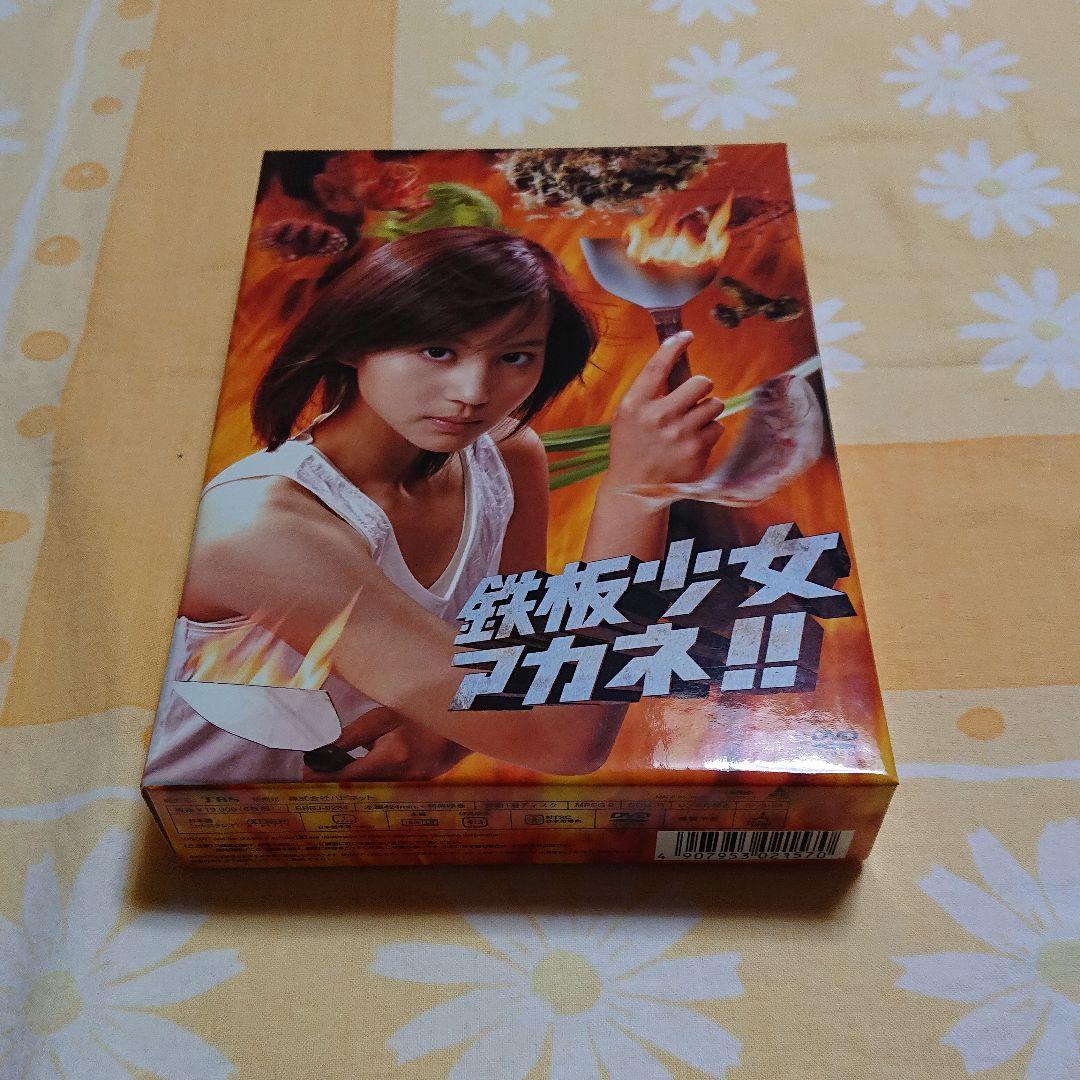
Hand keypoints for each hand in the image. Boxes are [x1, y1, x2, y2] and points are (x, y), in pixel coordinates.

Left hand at [301, 708, 470, 780]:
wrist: (460, 726)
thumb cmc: (422, 715)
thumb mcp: (385, 717)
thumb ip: (355, 735)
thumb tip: (325, 748)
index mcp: (391, 758)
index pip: (347, 776)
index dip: (323, 778)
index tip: (305, 774)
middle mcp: (399, 779)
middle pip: (356, 789)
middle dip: (333, 782)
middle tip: (313, 772)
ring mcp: (408, 787)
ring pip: (369, 791)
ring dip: (350, 782)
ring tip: (332, 769)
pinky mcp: (413, 788)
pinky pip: (383, 788)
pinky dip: (367, 781)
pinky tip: (358, 769)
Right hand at [604, 330, 724, 492]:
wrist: (635, 487)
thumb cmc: (632, 445)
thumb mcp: (628, 414)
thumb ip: (648, 390)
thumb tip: (676, 359)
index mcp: (637, 404)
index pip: (659, 366)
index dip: (675, 346)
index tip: (687, 336)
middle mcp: (659, 418)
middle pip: (701, 382)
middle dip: (701, 387)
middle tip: (693, 397)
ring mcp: (681, 436)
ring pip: (714, 406)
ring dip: (706, 411)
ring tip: (691, 424)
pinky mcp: (697, 452)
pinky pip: (717, 429)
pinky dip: (708, 433)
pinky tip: (691, 443)